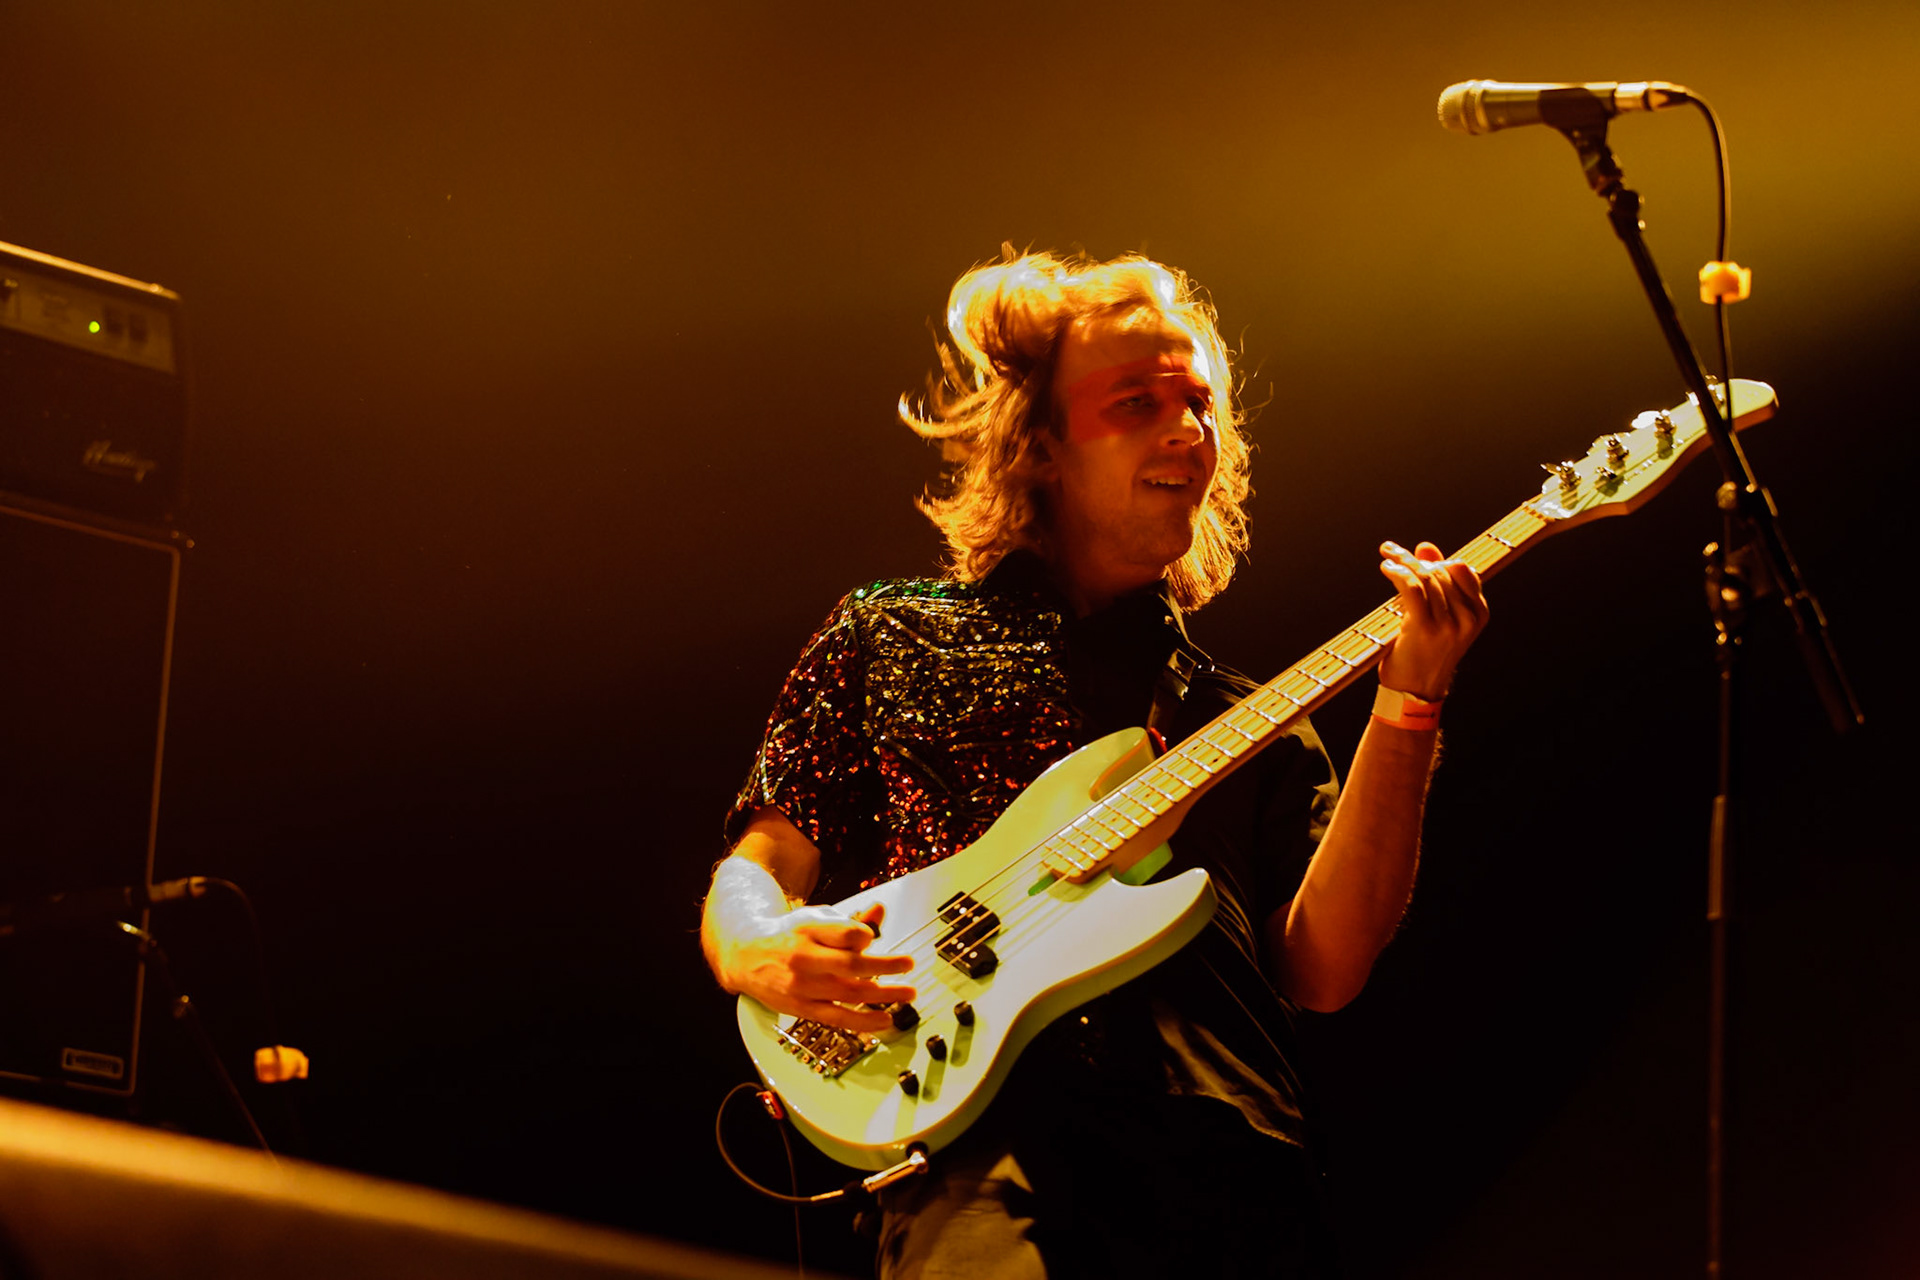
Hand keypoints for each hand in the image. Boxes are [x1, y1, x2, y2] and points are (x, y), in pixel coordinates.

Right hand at [718, 901, 915, 1033]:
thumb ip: (849, 920)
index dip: (866, 935)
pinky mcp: (801, 1007)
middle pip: (851, 963)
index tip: (874, 936)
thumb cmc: (788, 935)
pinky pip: (837, 1018)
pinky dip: (863, 1021)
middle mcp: (804, 957)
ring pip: (849, 993)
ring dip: (884, 995)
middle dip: (886, 966)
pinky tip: (884, 1019)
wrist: (746, 956)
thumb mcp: (815, 918)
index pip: (846, 932)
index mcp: (808, 929)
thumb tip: (879, 912)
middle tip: (908, 964)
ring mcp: (803, 985)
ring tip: (908, 993)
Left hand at [1377, 540, 1488, 700]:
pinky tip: (1387, 568)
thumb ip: (1436, 583)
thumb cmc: (1424, 653)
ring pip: (1426, 577)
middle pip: (1442, 571)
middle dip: (1415, 559)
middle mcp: (1468, 618)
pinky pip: (1412, 587)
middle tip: (1393, 552)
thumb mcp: (1437, 617)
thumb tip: (1426, 547)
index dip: (1440, 559)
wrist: (1414, 692)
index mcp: (1478, 614)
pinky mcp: (1424, 628)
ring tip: (1387, 558)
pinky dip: (1398, 572)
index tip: (1418, 554)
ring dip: (1403, 562)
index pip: (1464, 571)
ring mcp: (1448, 624)